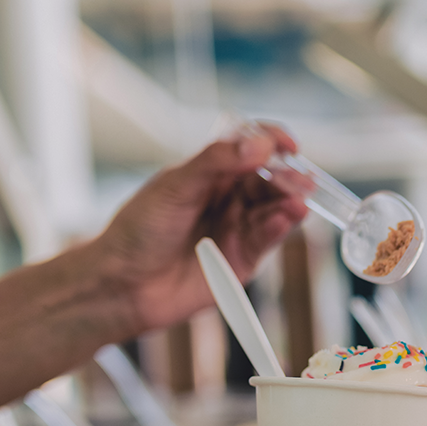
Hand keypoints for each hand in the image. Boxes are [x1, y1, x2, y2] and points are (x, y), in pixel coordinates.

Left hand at [93, 123, 309, 333]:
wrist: (124, 284)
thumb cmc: (138, 230)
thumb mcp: (174, 186)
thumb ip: (216, 162)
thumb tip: (258, 144)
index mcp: (209, 171)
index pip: (250, 147)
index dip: (272, 141)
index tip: (288, 144)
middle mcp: (228, 197)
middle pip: (270, 179)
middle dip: (289, 177)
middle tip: (302, 179)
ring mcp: (237, 227)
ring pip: (275, 209)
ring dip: (290, 203)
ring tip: (299, 202)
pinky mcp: (243, 258)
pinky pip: (268, 239)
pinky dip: (279, 227)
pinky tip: (285, 219)